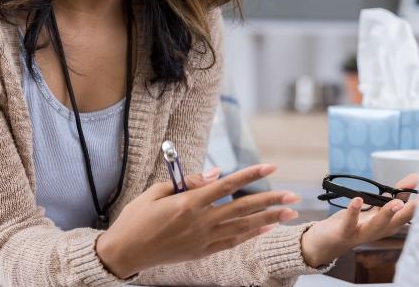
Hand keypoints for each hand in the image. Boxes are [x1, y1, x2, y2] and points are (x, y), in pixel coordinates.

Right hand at [94, 164, 300, 277]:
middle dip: (270, 201)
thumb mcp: (157, 191)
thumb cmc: (137, 218)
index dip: (250, 175)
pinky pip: (232, 242)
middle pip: (242, 208)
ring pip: (242, 227)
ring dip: (268, 219)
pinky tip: (266, 229)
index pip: (226, 185)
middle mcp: (200, 222)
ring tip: (289, 213)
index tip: (270, 167)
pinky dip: (250, 235)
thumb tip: (216, 173)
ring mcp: (202, 239)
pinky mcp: (201, 252)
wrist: (125, 252)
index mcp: (188, 203)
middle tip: (293, 195)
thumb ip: (189, 182)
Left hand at [299, 174, 418, 267]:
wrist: (327, 242)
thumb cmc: (355, 223)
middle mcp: (378, 231)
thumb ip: (397, 194)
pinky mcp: (344, 232)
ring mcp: (361, 233)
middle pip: (396, 223)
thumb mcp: (378, 208)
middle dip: (409, 212)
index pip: (407, 215)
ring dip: (387, 214)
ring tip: (396, 203)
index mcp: (388, 225)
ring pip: (377, 225)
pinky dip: (354, 211)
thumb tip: (416, 177)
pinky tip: (357, 199)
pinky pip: (350, 223)